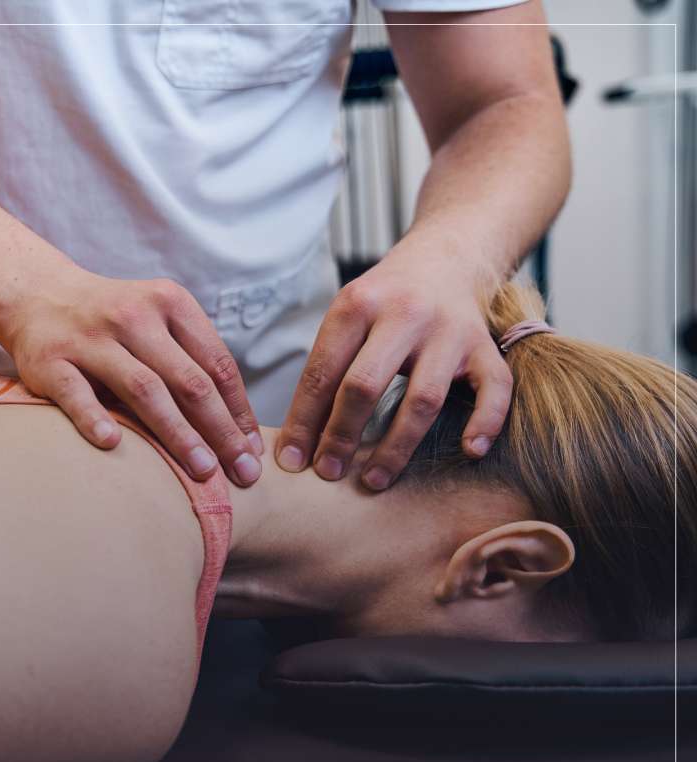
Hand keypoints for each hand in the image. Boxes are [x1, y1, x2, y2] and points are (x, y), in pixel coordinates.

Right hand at [0, 269, 263, 486]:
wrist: (39, 296)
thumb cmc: (113, 323)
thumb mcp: (157, 321)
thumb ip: (192, 361)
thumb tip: (240, 430)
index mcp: (170, 303)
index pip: (217, 363)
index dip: (239, 410)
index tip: (253, 450)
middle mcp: (134, 315)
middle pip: (189, 381)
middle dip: (221, 430)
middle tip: (243, 472)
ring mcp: (90, 337)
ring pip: (144, 389)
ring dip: (177, 433)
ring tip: (201, 471)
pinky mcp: (51, 359)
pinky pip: (77, 393)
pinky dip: (94, 418)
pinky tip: (112, 444)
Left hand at [274, 246, 512, 489]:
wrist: (447, 257)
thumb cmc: (385, 301)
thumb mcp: (347, 316)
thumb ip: (326, 368)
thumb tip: (298, 440)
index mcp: (358, 304)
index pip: (323, 372)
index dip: (304, 420)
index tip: (292, 459)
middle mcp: (404, 314)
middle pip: (366, 385)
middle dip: (341, 435)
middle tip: (327, 472)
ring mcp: (449, 331)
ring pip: (423, 399)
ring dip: (396, 447)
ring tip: (374, 480)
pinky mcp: (485, 346)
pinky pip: (494, 389)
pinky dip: (486, 422)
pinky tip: (469, 451)